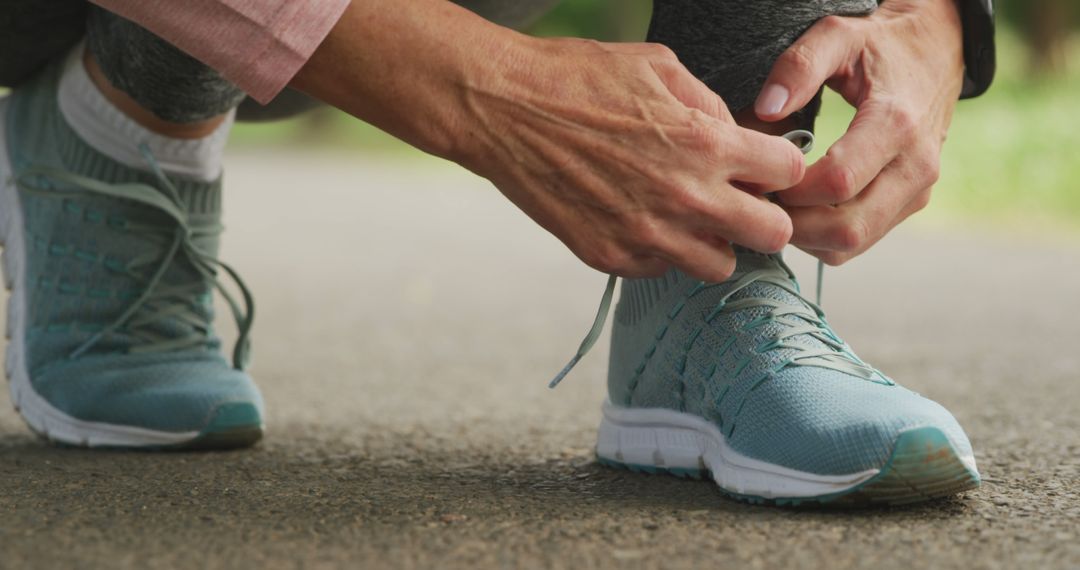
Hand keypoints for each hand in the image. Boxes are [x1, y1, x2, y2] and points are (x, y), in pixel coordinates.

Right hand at [293, 0, 802, 280]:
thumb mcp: (659, 66)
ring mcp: (647, 234)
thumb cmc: (579, 77)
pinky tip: (637, 218)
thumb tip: (738, 135)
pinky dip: (659, 250)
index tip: (761, 166)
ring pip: (720, 266)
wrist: (502, 109)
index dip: (779, 167)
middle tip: (740, 203)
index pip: (789, 174)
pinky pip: (660, 270)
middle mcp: (685, 196)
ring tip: (687, 217)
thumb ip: (711, 105)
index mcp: (706, 141)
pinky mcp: (610, 256)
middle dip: (763, 217)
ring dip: (713, 242)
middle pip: (771, 235)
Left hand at [755, 0, 963, 264]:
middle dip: (794, 223)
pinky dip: (823, 237)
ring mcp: (917, 191)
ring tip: (778, 204)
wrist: (935, 53)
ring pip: (852, 244)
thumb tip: (766, 109)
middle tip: (764, 199)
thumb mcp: (838, 35)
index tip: (764, 174)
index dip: (791, 189)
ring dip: (805, 235)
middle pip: (847, 228)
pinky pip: (860, 242)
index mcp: (897, 124)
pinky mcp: (911, 204)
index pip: (838, 183)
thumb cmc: (879, 46)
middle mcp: (915, 166)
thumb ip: (799, 66)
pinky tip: (801, 208)